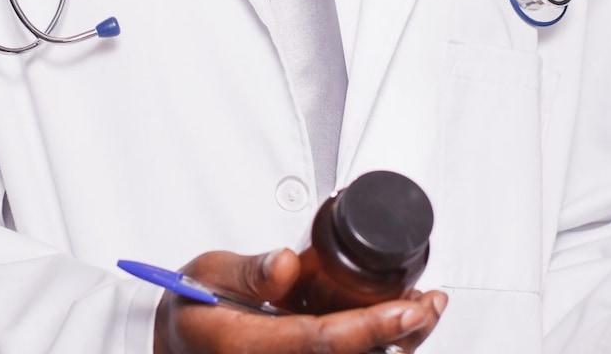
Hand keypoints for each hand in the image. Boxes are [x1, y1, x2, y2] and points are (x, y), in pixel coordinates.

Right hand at [152, 248, 446, 353]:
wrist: (178, 346)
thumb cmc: (191, 312)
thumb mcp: (206, 276)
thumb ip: (248, 272)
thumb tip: (286, 266)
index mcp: (252, 349)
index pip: (322, 342)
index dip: (372, 328)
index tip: (409, 310)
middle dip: (402, 335)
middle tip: (432, 303)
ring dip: (397, 340)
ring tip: (426, 306)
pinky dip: (378, 341)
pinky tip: (399, 321)